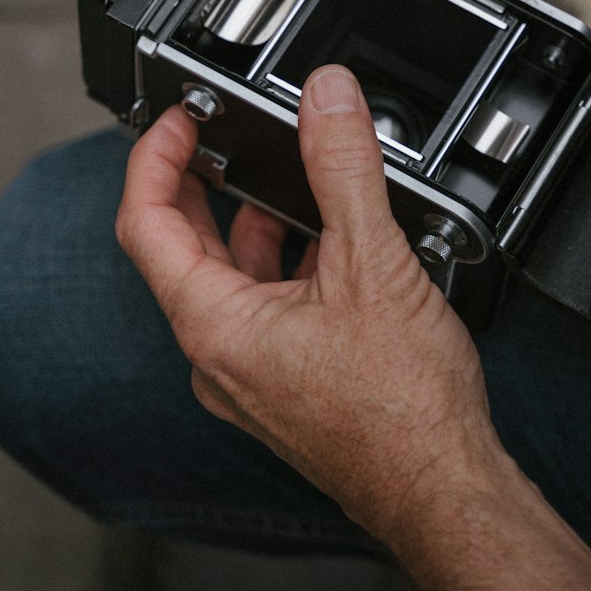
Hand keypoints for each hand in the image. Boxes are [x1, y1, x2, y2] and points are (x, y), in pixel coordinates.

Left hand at [115, 68, 500, 544]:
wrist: (443, 491)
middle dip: (201, 183)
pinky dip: (286, 266)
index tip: (179, 119)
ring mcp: (250, 379)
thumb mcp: (372, 262)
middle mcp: (219, 357)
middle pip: (183, 249)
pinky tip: (334, 248)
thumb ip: (344, 167)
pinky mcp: (287, 389)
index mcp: (214, 326)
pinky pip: (266, 312)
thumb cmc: (403, 411)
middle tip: (219, 135)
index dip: (156, 157)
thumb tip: (326, 99)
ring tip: (286, 181)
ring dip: (252, 224)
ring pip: (230, 281)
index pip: (146, 223)